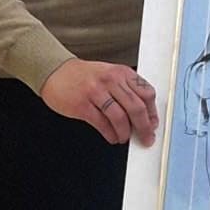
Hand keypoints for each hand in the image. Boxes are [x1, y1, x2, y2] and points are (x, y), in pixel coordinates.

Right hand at [40, 59, 158, 145]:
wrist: (56, 72)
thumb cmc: (84, 76)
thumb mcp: (110, 74)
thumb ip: (126, 90)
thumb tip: (144, 115)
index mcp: (121, 72)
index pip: (146, 93)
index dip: (152, 112)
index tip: (153, 124)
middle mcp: (110, 80)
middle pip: (136, 107)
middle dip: (144, 127)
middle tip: (146, 138)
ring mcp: (96, 92)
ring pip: (120, 118)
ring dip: (125, 133)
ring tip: (124, 137)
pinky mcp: (82, 105)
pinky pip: (103, 124)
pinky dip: (110, 134)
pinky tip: (112, 137)